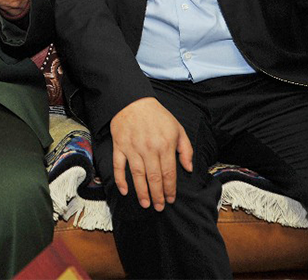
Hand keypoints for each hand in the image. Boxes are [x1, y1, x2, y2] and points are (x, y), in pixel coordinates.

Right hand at [110, 97, 192, 211]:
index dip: (170, 189)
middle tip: (159, 207)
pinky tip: (125, 191)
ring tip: (146, 204)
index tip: (171, 199)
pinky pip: (119, 166)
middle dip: (158, 195)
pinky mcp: (119, 146)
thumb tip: (188, 168)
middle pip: (154, 178)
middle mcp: (148, 149)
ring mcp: (132, 148)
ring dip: (142, 192)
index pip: (168, 173)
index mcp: (165, 145)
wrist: (132, 101)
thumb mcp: (177, 128)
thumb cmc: (157, 115)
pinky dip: (121, 180)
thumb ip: (185, 149)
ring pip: (138, 175)